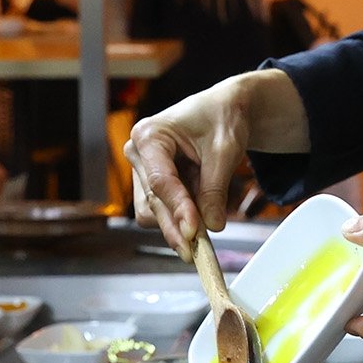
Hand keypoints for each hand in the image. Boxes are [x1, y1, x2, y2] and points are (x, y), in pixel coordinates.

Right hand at [124, 80, 252, 255]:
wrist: (224, 110)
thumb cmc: (222, 118)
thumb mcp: (225, 151)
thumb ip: (215, 189)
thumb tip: (212, 225)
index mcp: (150, 135)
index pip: (160, 181)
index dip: (178, 209)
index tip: (194, 232)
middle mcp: (138, 153)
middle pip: (152, 202)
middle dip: (176, 226)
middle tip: (197, 252)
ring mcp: (141, 170)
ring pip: (153, 212)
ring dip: (179, 221)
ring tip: (209, 213)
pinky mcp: (150, 183)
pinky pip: (161, 210)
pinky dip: (181, 216)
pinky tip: (200, 208)